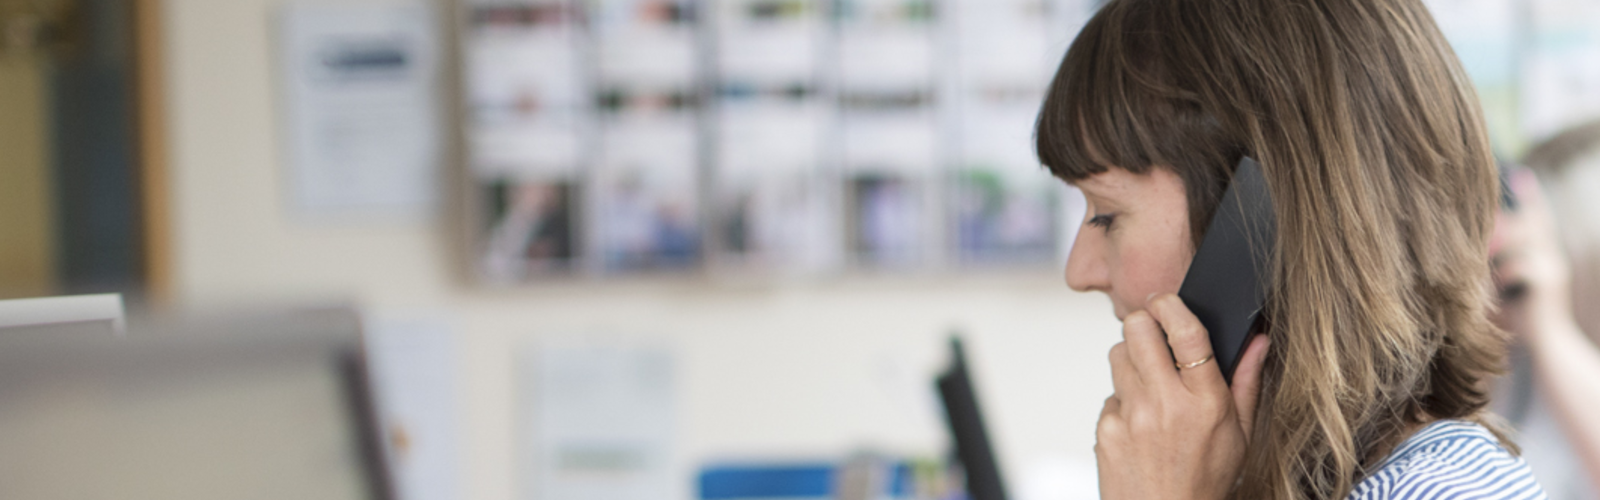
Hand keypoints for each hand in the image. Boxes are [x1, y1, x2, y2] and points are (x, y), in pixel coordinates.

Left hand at [1095, 294, 1271, 499]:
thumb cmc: (1207, 480)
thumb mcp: (1242, 434)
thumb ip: (1246, 381)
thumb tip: (1258, 339)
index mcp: (1205, 401)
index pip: (1186, 332)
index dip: (1172, 305)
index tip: (1168, 301)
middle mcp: (1164, 404)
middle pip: (1136, 328)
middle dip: (1144, 323)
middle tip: (1155, 336)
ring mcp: (1130, 416)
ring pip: (1118, 354)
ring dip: (1132, 360)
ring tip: (1152, 386)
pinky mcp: (1105, 428)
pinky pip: (1110, 393)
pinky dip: (1123, 400)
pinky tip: (1140, 423)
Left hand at [1490, 169, 1573, 339]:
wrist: (1546, 347)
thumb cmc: (1517, 316)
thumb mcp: (1503, 283)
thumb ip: (1493, 262)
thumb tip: (1470, 244)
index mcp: (1543, 253)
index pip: (1538, 218)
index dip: (1530, 196)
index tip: (1520, 174)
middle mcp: (1552, 255)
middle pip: (1530, 224)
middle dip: (1505, 225)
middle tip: (1483, 232)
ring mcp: (1553, 267)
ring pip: (1523, 242)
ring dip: (1500, 250)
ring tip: (1487, 263)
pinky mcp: (1549, 283)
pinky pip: (1520, 266)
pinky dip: (1505, 275)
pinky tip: (1502, 287)